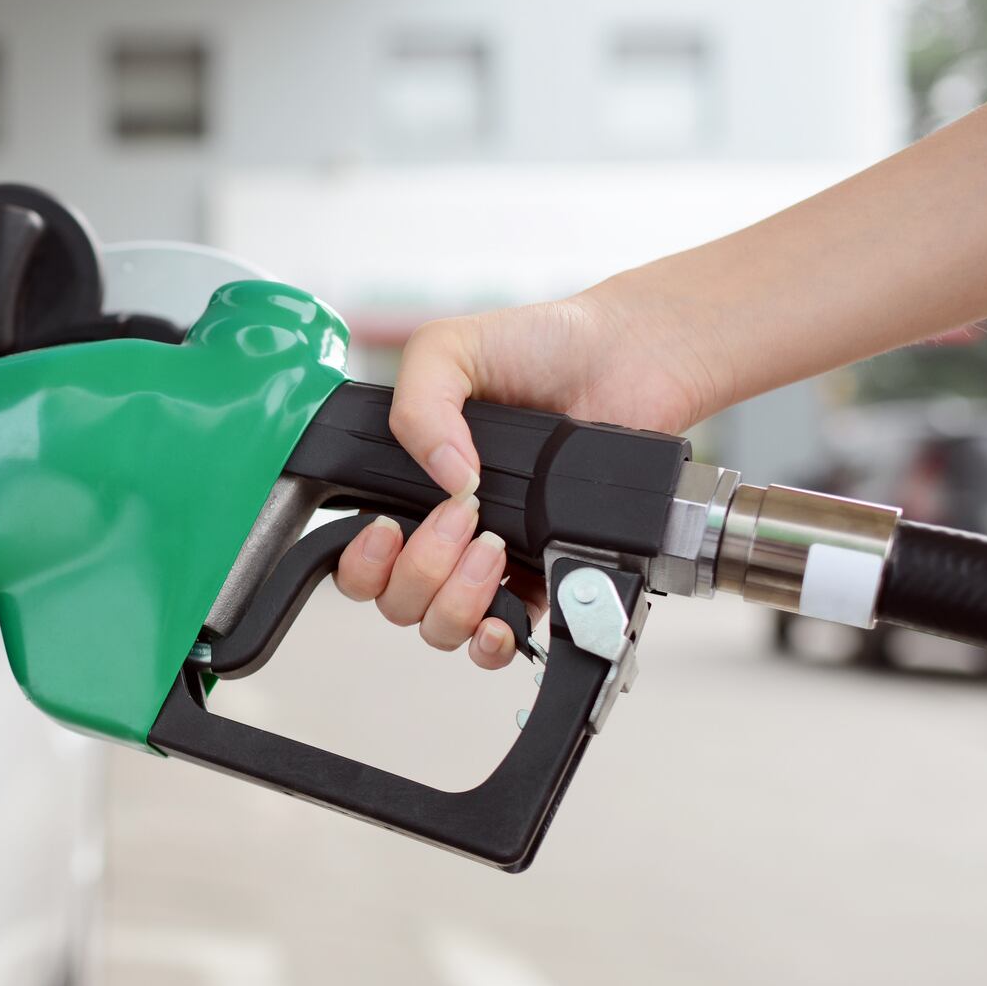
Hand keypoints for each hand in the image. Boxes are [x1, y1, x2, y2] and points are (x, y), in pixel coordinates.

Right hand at [335, 285, 722, 668]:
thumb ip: (417, 404)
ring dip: (457, 601)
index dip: (362, 563)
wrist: (628, 354)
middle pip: (396, 602)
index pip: (359, 560)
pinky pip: (507, 639)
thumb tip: (441, 479)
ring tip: (493, 548)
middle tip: (462, 518)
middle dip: (421, 570)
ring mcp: (494, 561)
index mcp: (409, 487)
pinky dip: (498, 641)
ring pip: (442, 627)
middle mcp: (445, 533)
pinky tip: (505, 616)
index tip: (389, 528)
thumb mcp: (447, 346)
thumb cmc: (542, 344)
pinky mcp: (547, 575)